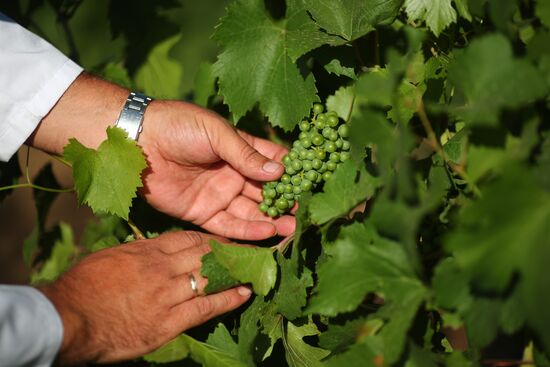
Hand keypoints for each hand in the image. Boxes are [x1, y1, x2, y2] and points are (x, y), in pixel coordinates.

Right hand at [39, 231, 251, 363]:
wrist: (68, 318)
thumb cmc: (82, 287)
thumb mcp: (110, 258)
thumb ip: (137, 253)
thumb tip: (153, 249)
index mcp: (147, 251)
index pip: (189, 238)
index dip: (212, 239)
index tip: (227, 239)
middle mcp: (162, 268)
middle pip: (205, 254)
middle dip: (230, 251)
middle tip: (252, 249)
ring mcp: (167, 295)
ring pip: (211, 278)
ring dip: (236, 272)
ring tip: (256, 268)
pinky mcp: (168, 322)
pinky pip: (206, 307)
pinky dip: (228, 299)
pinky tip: (245, 294)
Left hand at [138, 100, 294, 239]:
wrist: (138, 140)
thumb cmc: (179, 126)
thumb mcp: (216, 133)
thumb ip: (246, 154)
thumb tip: (280, 172)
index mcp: (239, 150)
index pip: (272, 163)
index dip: (292, 174)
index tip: (313, 185)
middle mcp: (233, 174)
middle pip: (265, 192)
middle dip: (285, 203)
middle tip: (306, 216)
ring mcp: (218, 194)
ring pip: (251, 212)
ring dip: (272, 220)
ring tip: (293, 229)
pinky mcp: (202, 212)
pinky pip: (228, 225)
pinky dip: (247, 230)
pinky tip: (267, 232)